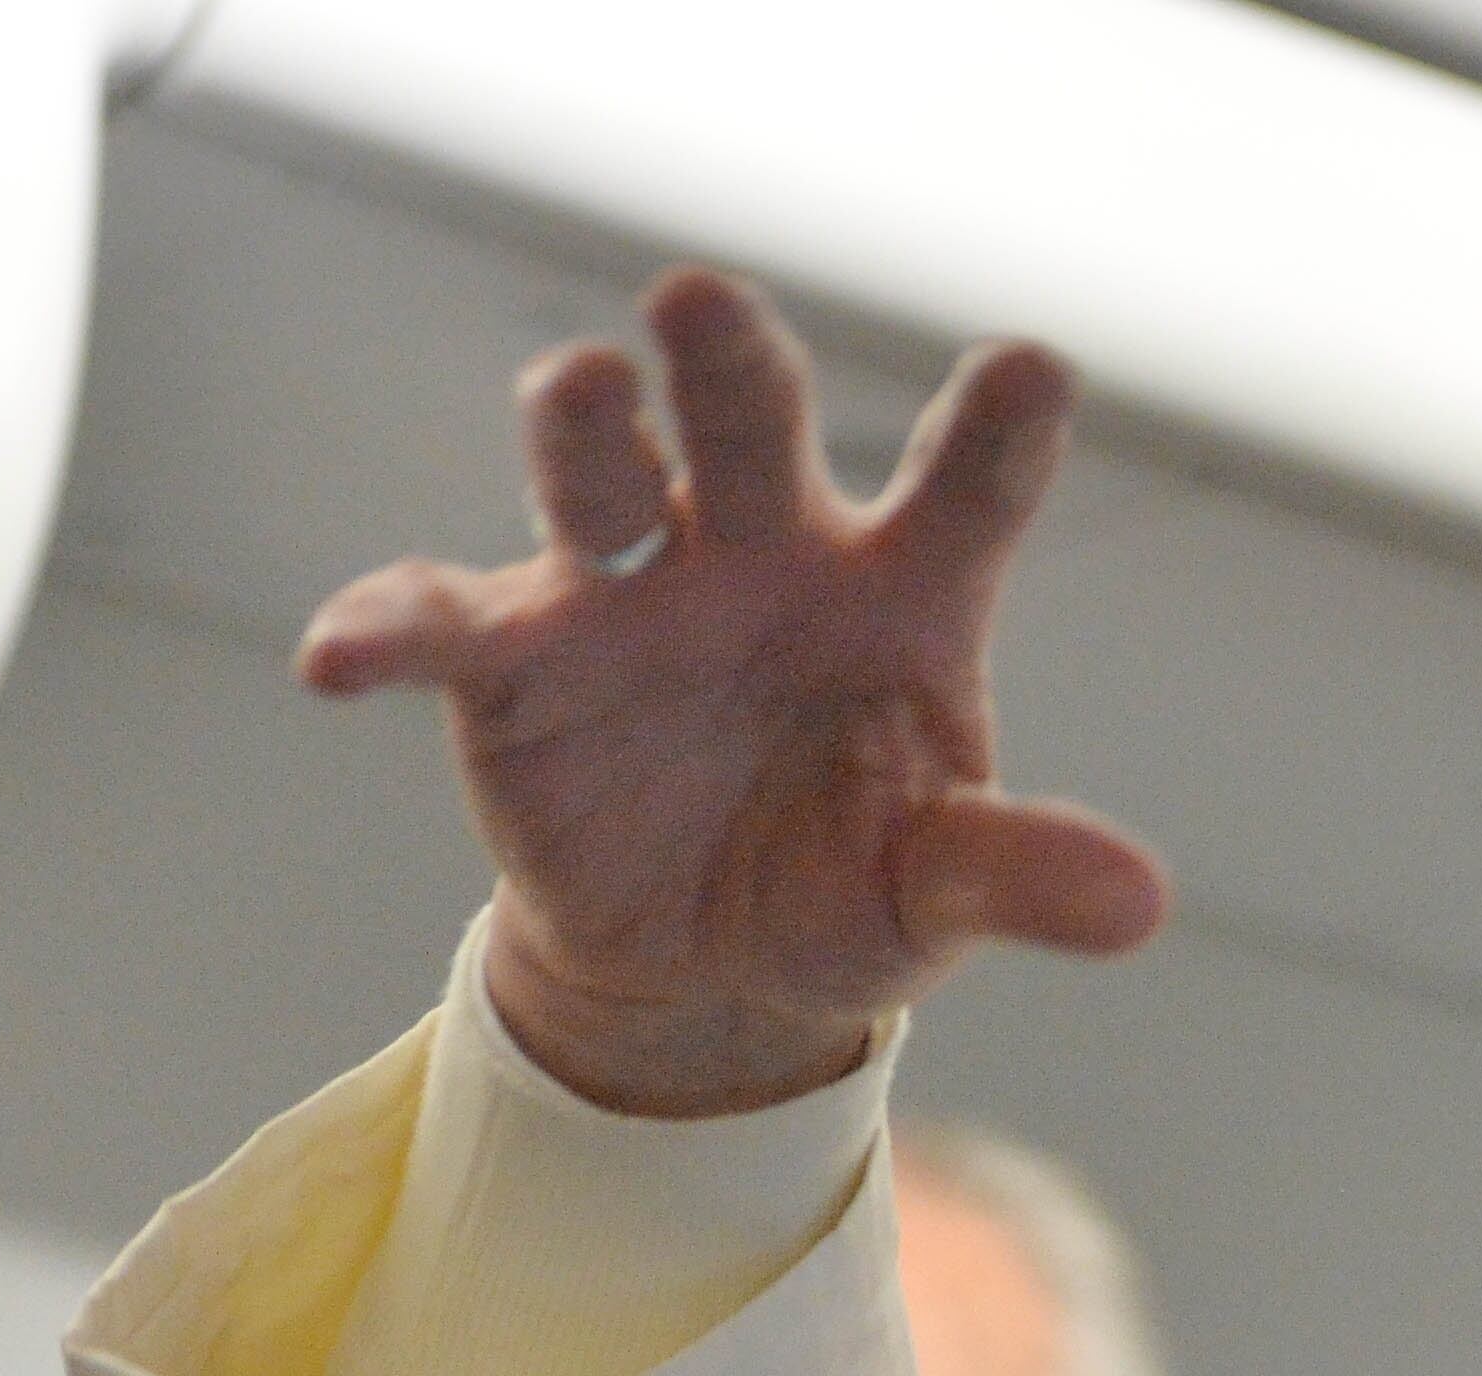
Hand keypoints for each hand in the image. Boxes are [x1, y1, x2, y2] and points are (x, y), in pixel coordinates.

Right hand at [298, 267, 1168, 1115]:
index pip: (965, 491)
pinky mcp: (512, 663)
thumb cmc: (841, 883)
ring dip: (582, 431)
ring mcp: (628, 595)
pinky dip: (386, 631)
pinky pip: (438, 627)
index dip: (998, 430)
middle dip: (727, 362)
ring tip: (576, 391)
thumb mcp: (930, 894)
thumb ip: (1014, 874)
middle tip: (705, 303)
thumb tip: (1141, 904)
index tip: (1035, 368)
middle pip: (749, 427)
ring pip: (599, 479)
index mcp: (901, 595)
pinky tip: (340, 658)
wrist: (703, 965)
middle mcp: (763, 557)